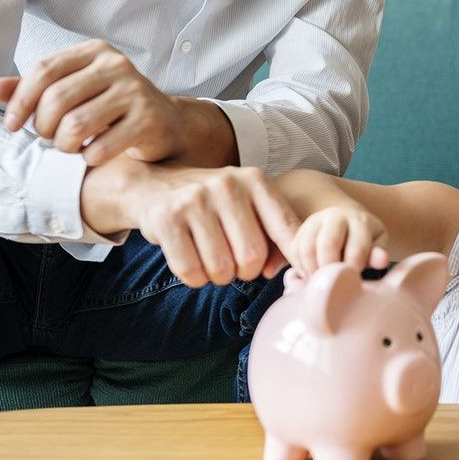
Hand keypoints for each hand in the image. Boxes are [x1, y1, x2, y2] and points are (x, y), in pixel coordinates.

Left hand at [0, 39, 187, 166]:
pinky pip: (101, 147)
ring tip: (69, 147)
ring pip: (76, 125)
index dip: (20, 100)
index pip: (44, 70)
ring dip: (64, 145)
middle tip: (48, 139)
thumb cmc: (113, 107)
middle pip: (57, 99)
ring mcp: (135, 92)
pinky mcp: (148, 120)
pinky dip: (89, 158)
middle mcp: (117, 65)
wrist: (166, 124)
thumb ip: (37, 88)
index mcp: (95, 51)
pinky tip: (93, 155)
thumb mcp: (76, 90)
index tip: (11, 124)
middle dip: (43, 127)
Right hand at [125, 165, 300, 287]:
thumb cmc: (213, 204)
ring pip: (221, 268)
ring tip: (212, 259)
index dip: (295, 257)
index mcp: (254, 181)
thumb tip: (275, 271)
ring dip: (218, 277)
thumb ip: (273, 236)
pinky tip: (192, 262)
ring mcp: (195, 200)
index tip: (304, 274)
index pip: (286, 228)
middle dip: (245, 272)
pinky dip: (195, 278)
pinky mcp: (166, 218)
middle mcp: (227, 185)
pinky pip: (191, 271)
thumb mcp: (247, 206)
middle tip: (234, 263)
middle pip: (252, 257)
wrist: (154, 185)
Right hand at [286, 206, 388, 274]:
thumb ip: (378, 253)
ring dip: (313, 270)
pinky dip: (301, 267)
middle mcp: (335, 216)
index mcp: (359, 220)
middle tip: (334, 284)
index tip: (353, 282)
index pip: (356, 248)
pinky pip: (295, 250)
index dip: (354, 269)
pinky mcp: (300, 230)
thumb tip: (381, 260)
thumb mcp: (377, 243)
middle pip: (327, 245)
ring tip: (322, 281)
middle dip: (331, 269)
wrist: (346, 220)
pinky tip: (312, 275)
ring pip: (307, 248)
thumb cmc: (365, 238)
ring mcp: (314, 221)